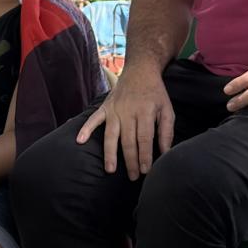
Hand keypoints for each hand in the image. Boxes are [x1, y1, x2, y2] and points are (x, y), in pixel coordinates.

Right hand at [76, 63, 174, 178]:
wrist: (140, 71)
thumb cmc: (155, 93)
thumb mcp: (167, 109)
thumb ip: (167, 131)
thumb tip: (166, 152)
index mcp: (145, 112)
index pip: (144, 139)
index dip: (145, 156)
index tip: (146, 170)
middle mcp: (128, 112)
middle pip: (128, 141)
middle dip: (130, 160)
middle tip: (133, 176)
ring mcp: (114, 110)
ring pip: (111, 135)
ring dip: (110, 153)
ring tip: (110, 170)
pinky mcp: (105, 107)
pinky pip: (94, 119)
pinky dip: (86, 129)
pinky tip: (80, 141)